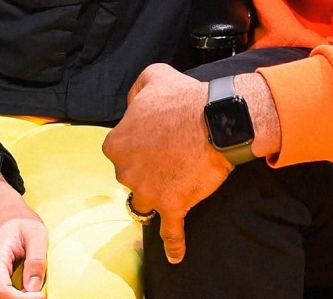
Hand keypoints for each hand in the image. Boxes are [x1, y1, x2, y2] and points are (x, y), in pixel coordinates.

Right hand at [0, 173, 46, 297]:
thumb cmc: (21, 221)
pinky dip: (13, 298)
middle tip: (41, 294)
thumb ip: (36, 260)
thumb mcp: (36, 233)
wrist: (3, 214)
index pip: (2, 291)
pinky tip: (26, 291)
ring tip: (35, 292)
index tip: (42, 295)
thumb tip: (35, 288)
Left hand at [103, 64, 234, 264]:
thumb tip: (132, 106)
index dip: (137, 141)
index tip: (154, 135)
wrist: (216, 120)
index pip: (118, 149)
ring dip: (155, 195)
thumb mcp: (152, 76)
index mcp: (116, 143)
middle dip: (146, 166)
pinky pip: (171, 232)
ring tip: (171, 185)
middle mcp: (125, 172)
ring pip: (144, 201)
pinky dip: (174, 244)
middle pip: (131, 176)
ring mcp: (148, 192)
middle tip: (169, 152)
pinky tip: (175, 255)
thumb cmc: (184, 97)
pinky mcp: (172, 207)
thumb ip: (135, 91)